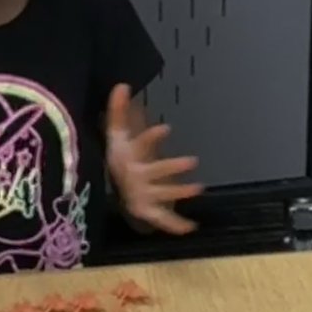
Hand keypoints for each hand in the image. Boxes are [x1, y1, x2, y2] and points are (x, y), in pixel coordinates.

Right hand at [106, 83, 203, 234]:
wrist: (112, 189)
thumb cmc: (121, 156)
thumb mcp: (117, 134)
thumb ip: (119, 111)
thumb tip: (122, 83)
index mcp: (130, 157)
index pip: (141, 144)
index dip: (153, 137)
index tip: (167, 128)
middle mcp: (137, 177)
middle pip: (156, 171)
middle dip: (173, 167)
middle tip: (193, 161)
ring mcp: (144, 195)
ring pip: (163, 194)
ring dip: (180, 192)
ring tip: (200, 188)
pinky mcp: (149, 210)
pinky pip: (162, 219)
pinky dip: (175, 225)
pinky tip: (192, 227)